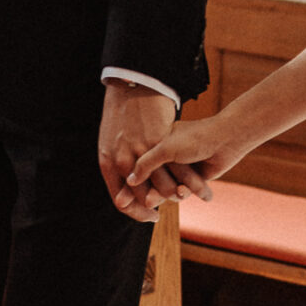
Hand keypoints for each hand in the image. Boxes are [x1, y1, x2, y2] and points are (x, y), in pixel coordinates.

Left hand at [99, 79, 178, 221]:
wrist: (130, 89)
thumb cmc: (120, 118)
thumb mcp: (110, 145)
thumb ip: (120, 169)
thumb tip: (127, 193)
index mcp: (109, 164)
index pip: (121, 200)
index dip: (137, 213)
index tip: (152, 216)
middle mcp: (123, 162)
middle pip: (144, 197)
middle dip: (158, 206)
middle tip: (169, 208)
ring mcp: (142, 153)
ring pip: (163, 186)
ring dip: (178, 196)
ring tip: (188, 197)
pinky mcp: (160, 142)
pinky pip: (176, 169)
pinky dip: (188, 181)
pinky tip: (195, 185)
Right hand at [126, 112, 246, 202]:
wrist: (225, 140)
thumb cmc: (194, 139)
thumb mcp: (164, 148)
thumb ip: (146, 164)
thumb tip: (130, 181)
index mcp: (155, 143)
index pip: (137, 168)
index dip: (130, 184)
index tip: (122, 198)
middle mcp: (166, 157)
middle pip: (150, 183)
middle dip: (150, 193)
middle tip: (149, 201)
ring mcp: (179, 169)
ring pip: (166, 190)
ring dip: (169, 194)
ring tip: (177, 191)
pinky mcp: (192, 180)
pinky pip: (181, 192)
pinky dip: (183, 193)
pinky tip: (186, 190)